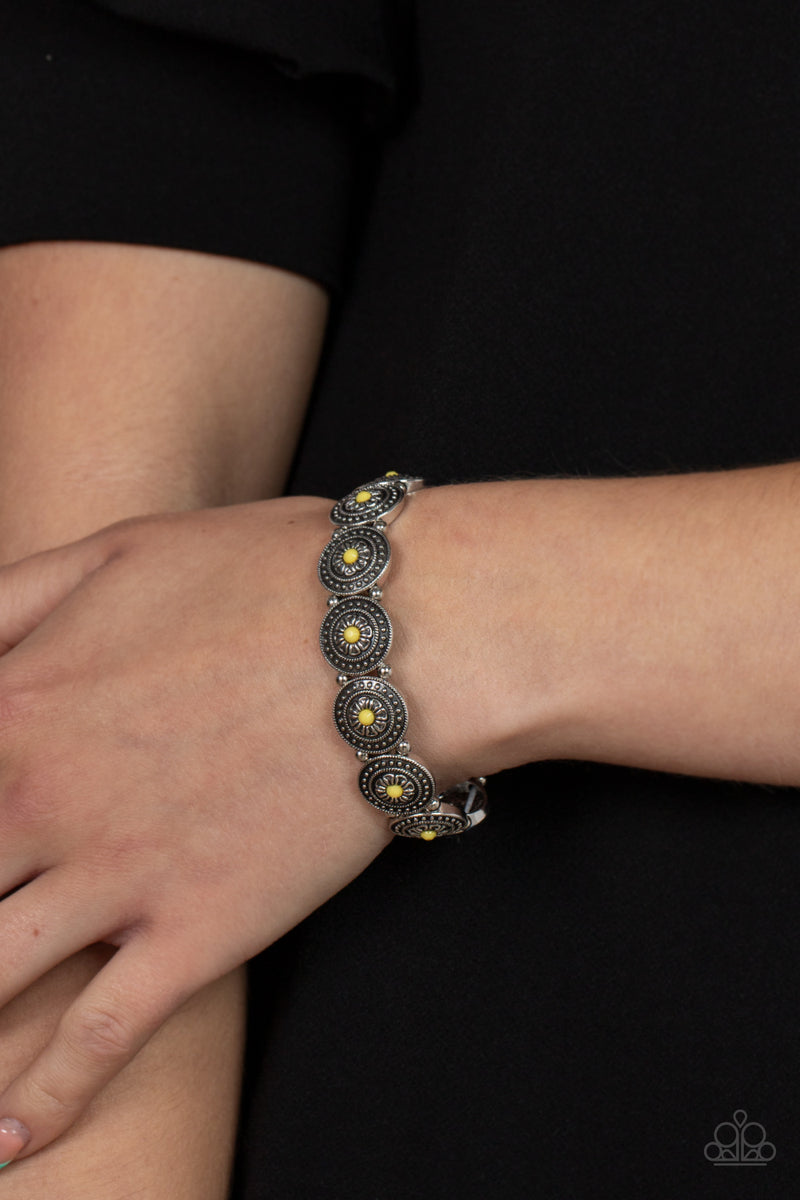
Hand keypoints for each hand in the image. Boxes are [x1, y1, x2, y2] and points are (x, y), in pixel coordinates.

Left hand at [0, 497, 392, 1163]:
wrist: (401, 635)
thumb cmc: (266, 575)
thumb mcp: (115, 548)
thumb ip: (9, 601)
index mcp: (12, 702)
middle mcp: (39, 800)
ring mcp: (117, 876)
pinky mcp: (197, 934)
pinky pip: (98, 1039)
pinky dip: (42, 1103)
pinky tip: (10, 1146)